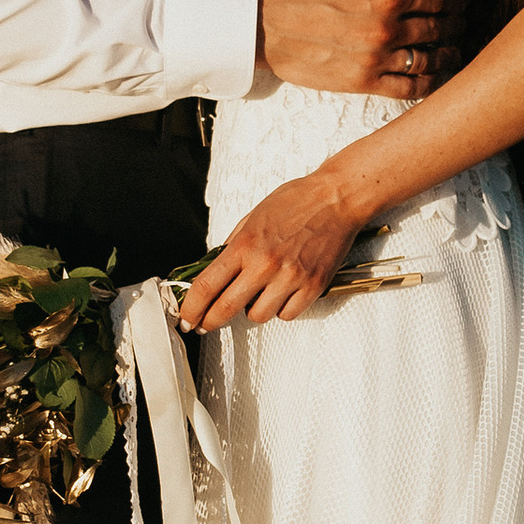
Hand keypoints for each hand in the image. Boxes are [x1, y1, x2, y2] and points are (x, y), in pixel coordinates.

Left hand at [180, 173, 362, 329]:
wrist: (336, 199)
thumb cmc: (296, 202)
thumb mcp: (253, 217)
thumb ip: (233, 245)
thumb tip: (215, 269)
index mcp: (245, 245)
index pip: (207, 285)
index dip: (192, 307)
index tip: (187, 316)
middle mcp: (265, 264)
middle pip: (226, 308)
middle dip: (209, 321)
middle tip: (205, 324)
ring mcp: (290, 278)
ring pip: (258, 316)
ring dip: (252, 310)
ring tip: (258, 295)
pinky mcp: (312, 287)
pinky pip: (287, 315)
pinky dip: (281, 309)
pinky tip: (282, 295)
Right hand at [257, 0, 456, 94]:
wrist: (261, 26)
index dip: (453, 1)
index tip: (460, 3)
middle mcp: (385, 30)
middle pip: (436, 29)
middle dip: (454, 26)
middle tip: (462, 26)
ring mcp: (375, 60)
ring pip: (427, 60)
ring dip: (446, 56)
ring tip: (453, 52)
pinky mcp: (362, 83)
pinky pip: (406, 89)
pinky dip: (426, 85)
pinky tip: (433, 78)